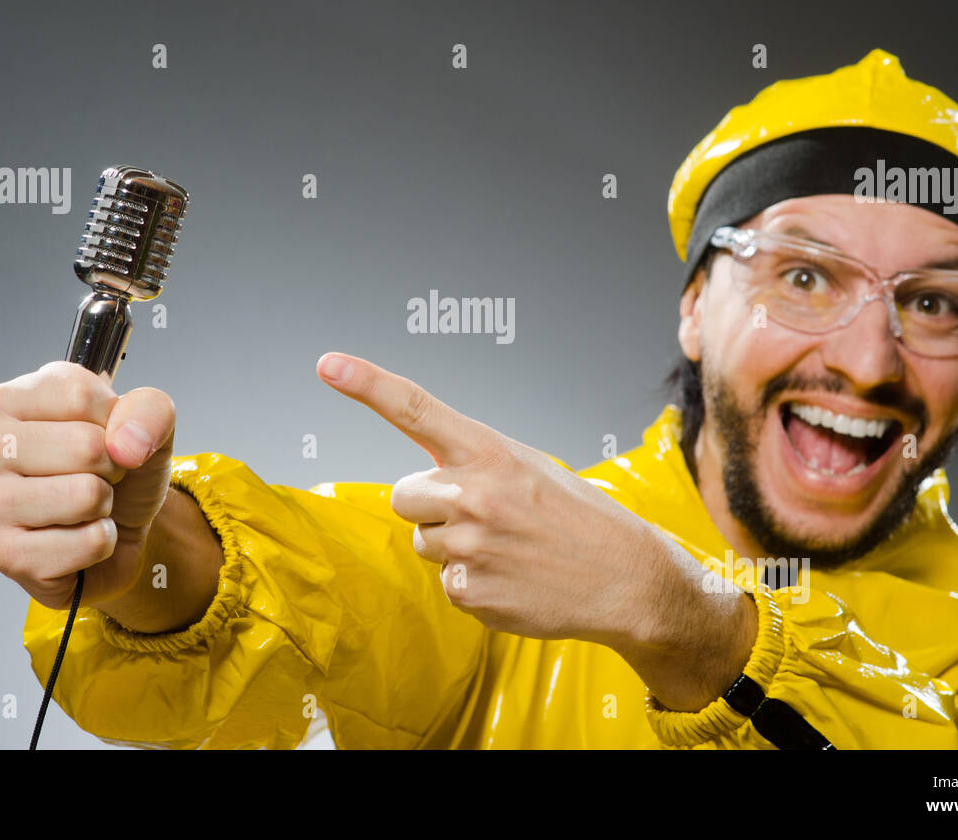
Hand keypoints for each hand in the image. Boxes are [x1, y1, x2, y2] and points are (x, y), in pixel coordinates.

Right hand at [0, 361, 176, 608]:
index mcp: (10, 401)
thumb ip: (150, 410)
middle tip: (98, 476)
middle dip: (113, 466)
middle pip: (84, 446)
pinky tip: (78, 536)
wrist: (121, 527)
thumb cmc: (121, 469)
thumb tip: (125, 444)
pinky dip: (102, 541)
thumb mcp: (148, 424)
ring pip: (86, 496)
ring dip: (105, 505)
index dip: (114, 421)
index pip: (78, 395)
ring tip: (88, 505)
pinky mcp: (6, 554)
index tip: (106, 436)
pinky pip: (89, 542)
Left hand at [315, 351, 683, 648]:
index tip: (329, 364)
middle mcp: (471, 495)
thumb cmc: (579, 518)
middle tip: (482, 514)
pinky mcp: (468, 592)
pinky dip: (472, 582)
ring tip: (507, 548)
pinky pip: (445, 581)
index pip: (415, 409)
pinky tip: (511, 578)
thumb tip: (429, 480)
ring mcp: (467, 547)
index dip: (367, 384)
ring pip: (423, 541)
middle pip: (403, 493)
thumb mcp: (532, 468)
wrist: (628, 580)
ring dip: (452, 545)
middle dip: (430, 503)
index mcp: (489, 453)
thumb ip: (474, 465)